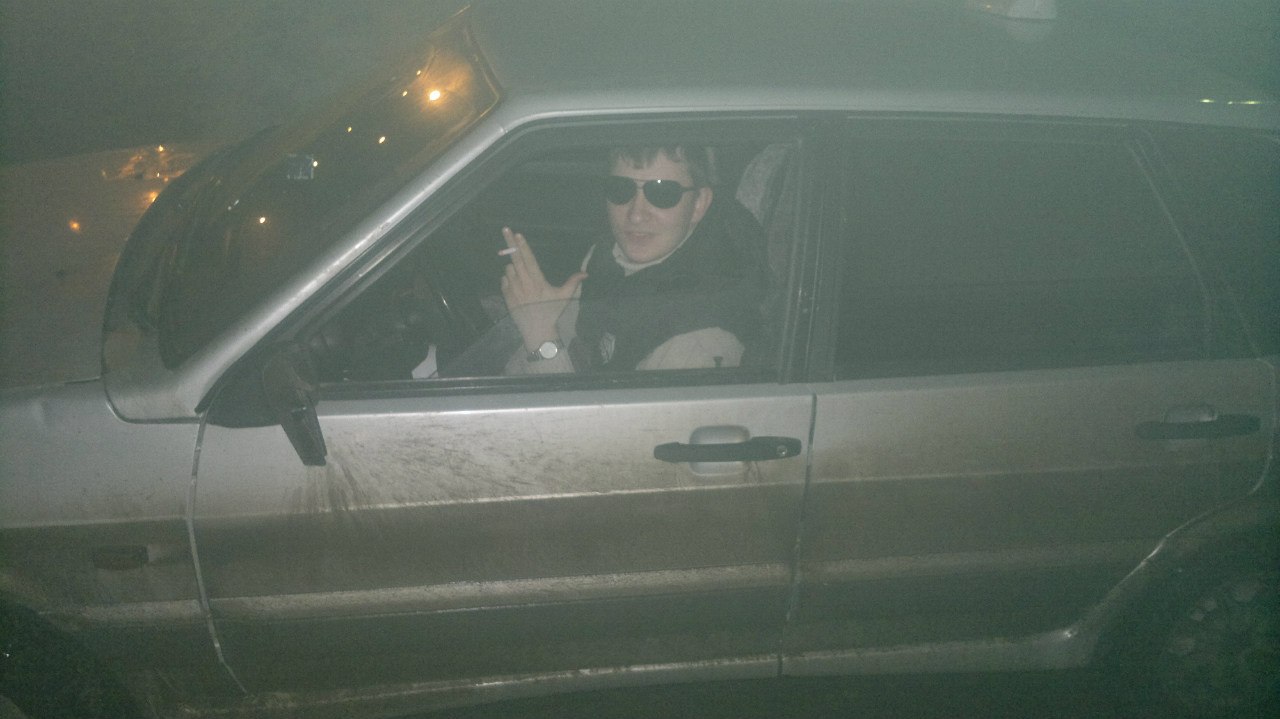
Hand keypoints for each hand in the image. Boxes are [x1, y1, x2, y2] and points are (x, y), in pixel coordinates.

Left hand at [499, 227, 586, 351]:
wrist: (537, 330)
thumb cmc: (552, 311)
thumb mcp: (564, 297)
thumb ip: (573, 283)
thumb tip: (585, 273)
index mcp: (537, 281)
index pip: (529, 259)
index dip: (523, 246)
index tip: (518, 234)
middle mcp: (523, 283)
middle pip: (515, 258)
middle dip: (510, 243)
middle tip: (505, 229)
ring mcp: (513, 289)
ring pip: (509, 269)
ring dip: (513, 267)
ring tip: (522, 277)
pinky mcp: (506, 296)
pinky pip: (504, 281)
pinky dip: (508, 279)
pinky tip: (517, 286)